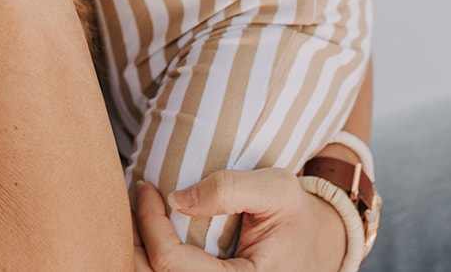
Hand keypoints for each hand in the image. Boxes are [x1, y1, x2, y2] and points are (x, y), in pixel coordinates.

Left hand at [132, 171, 347, 271]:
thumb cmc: (297, 215)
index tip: (145, 188)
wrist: (318, 241)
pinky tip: (148, 232)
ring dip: (138, 250)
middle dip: (134, 239)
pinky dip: (151, 258)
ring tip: (137, 215)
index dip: (148, 223)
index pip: (171, 263)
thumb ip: (229, 189)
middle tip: (132, 201)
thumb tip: (177, 199)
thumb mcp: (276, 190)